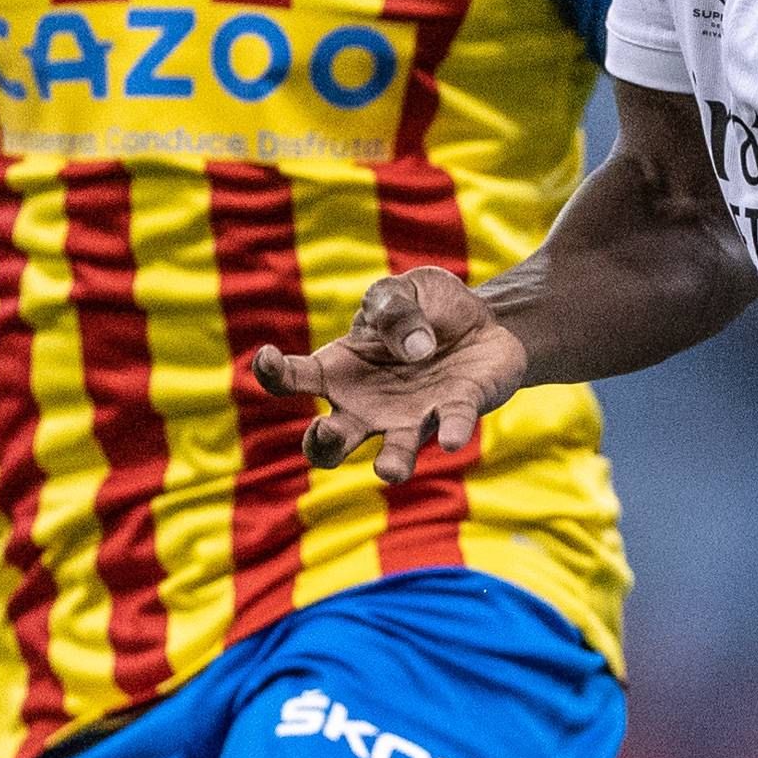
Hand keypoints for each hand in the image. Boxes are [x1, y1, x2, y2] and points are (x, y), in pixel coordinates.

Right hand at [248, 268, 527, 485]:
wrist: (489, 319)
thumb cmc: (430, 307)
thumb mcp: (406, 288)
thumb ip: (395, 308)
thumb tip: (412, 348)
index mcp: (341, 369)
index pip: (292, 379)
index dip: (272, 373)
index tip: (268, 358)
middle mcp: (368, 406)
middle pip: (326, 444)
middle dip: (321, 444)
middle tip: (327, 429)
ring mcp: (411, 417)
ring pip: (390, 458)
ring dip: (390, 464)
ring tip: (389, 469)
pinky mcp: (456, 414)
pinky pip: (450, 428)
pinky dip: (452, 432)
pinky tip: (453, 439)